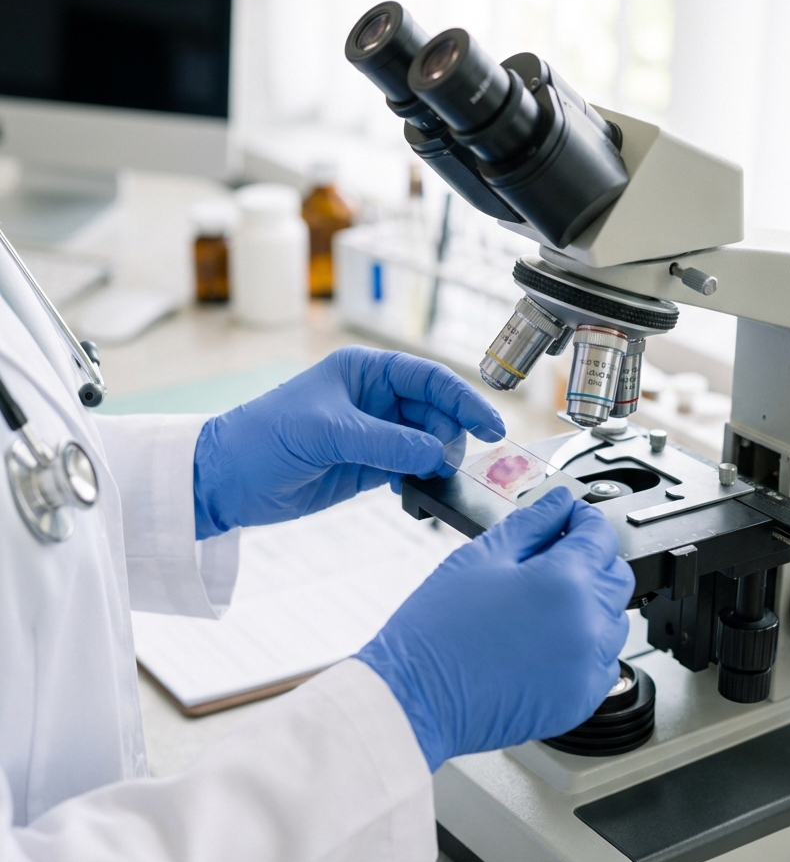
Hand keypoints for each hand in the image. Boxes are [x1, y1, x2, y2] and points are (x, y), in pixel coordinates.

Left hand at [193, 346, 503, 537]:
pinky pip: (412, 469)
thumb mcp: (326, 432)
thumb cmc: (263, 437)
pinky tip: (413, 490)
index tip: (489, 427)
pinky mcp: (369, 468)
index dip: (463, 400)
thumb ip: (385, 442)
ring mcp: (375, 434)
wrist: (228, 479)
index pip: (429, 379)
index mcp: (365, 371)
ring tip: (426, 477)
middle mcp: (375, 399)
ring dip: (436, 460)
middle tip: (443, 462)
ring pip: (428, 442)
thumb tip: (435, 452)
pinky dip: (421, 479)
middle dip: (448, 436)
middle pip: (436, 413)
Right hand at [356, 487, 634, 771]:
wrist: (419, 701)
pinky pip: (603, 662)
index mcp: (564, 581)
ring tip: (541, 607)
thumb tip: (560, 503)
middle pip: (616, 575)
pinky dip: (584, 646)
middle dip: (591, 560)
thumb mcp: (479, 559)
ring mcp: (589, 665)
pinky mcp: (582, 699)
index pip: (601, 534)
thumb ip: (530, 524)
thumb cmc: (437, 632)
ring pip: (613, 619)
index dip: (584, 519)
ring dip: (590, 604)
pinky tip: (545, 643)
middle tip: (550, 561)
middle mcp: (588, 623)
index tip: (568, 518)